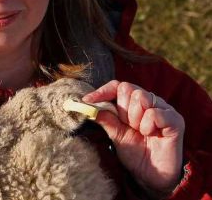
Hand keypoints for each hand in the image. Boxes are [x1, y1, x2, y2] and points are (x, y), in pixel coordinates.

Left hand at [83, 80, 184, 195]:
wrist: (150, 176)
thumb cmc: (134, 152)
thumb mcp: (114, 133)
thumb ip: (105, 117)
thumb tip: (87, 104)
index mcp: (134, 102)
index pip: (118, 86)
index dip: (103, 91)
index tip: (87, 101)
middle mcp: (150, 101)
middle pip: (128, 89)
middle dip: (123, 111)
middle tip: (129, 127)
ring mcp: (164, 109)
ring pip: (141, 98)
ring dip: (135, 120)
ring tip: (141, 132)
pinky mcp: (175, 120)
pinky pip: (154, 113)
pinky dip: (148, 126)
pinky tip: (152, 135)